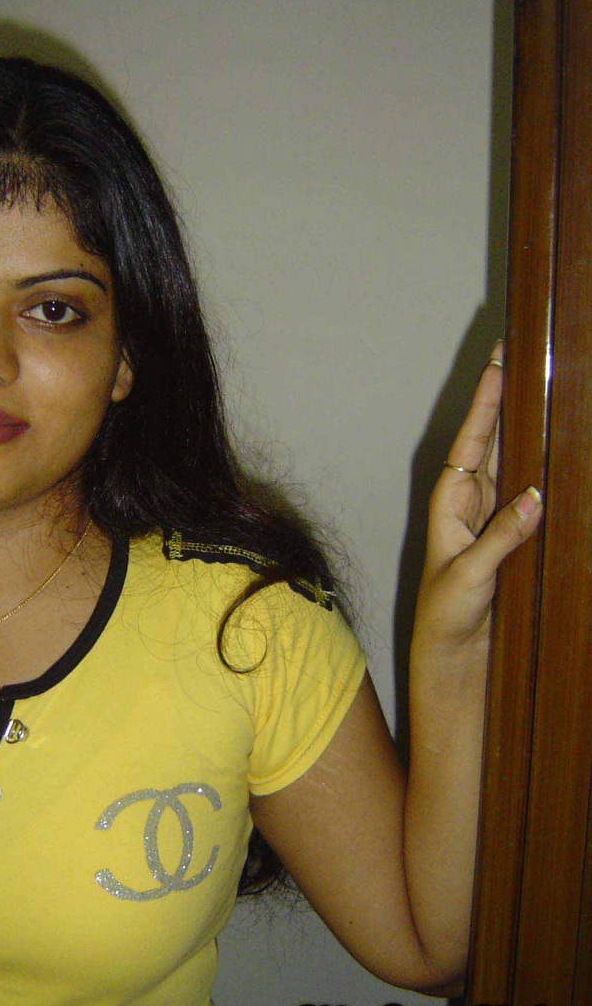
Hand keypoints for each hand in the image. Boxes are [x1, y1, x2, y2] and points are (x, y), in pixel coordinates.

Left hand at [415, 341, 542, 654]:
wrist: (454, 649)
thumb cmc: (447, 611)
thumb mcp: (470, 573)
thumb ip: (502, 537)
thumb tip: (536, 496)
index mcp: (451, 498)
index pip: (471, 439)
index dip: (486, 401)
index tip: (500, 364)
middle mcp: (471, 496)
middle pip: (492, 436)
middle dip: (508, 397)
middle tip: (524, 355)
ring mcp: (494, 510)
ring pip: (513, 456)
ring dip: (527, 424)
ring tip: (544, 385)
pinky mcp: (513, 530)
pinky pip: (531, 489)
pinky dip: (543, 464)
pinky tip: (559, 441)